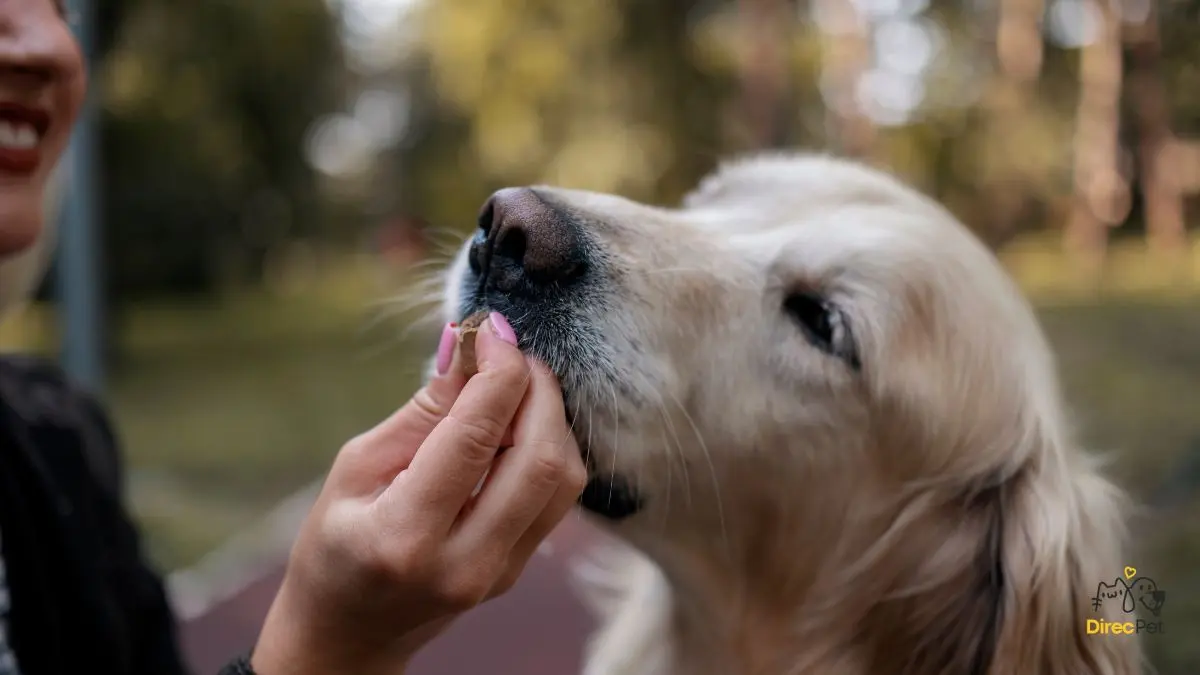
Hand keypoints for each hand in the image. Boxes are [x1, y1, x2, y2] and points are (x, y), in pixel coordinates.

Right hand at [250, 313, 587, 674]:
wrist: (346, 634)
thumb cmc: (336, 543)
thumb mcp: (356, 468)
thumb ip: (422, 411)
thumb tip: (468, 344)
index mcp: (404, 535)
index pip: (475, 438)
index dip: (497, 371)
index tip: (494, 328)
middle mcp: (463, 562)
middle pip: (542, 459)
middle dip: (537, 389)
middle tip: (510, 354)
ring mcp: (499, 574)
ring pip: (565, 480)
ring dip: (551, 418)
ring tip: (513, 388)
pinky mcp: (518, 571)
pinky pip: (558, 499)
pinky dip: (549, 448)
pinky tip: (518, 426)